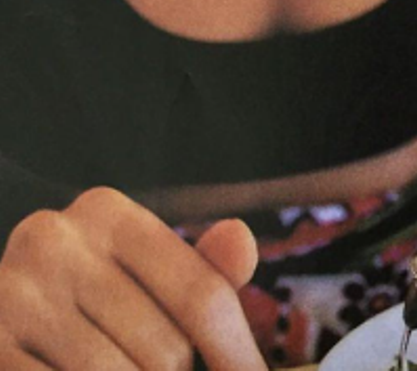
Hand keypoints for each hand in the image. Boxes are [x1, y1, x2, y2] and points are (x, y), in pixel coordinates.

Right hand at [0, 186, 268, 369]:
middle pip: (166, 350)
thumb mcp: (147, 276)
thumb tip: (242, 238)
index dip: (236, 355)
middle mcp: (53, 240)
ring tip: (123, 365)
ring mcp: (12, 295)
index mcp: (106, 212)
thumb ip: (204, 271)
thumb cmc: (92, 304)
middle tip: (155, 365)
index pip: (202, 295)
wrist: (8, 312)